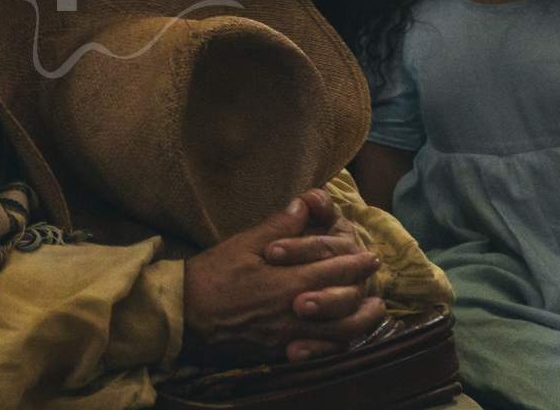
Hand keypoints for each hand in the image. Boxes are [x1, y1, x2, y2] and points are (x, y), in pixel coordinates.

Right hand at [183, 194, 384, 365]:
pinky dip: (338, 347)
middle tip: (375, 277)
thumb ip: (278, 227)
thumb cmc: (211, 277)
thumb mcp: (242, 244)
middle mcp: (295, 311)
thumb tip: (303, 205)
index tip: (370, 255)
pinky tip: (344, 338)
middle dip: (364, 286)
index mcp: (288, 281)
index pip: (335, 269)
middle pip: (344, 302)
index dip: (356, 262)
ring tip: (373, 310)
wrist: (184, 316)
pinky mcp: (279, 352)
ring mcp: (289, 336)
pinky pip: (320, 354)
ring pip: (340, 334)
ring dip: (362, 321)